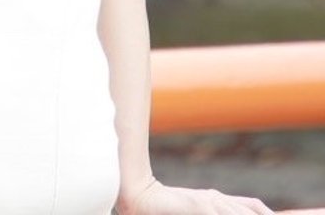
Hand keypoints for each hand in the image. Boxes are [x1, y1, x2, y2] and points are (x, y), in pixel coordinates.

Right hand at [118, 176, 273, 214]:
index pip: (253, 206)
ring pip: (238, 213)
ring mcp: (208, 201)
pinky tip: (221, 214)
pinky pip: (220, 214)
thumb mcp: (197, 209)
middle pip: (251, 211)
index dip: (269, 214)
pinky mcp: (199, 205)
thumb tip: (226, 209)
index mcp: (217, 199)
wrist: (139, 195)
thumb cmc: (166, 208)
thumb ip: (211, 209)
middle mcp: (216, 198)